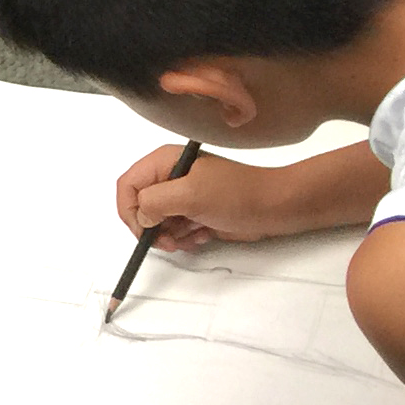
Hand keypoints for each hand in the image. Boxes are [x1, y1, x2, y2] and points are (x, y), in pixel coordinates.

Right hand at [116, 147, 306, 253]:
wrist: (276, 207)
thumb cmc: (237, 195)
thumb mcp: (190, 195)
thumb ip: (155, 202)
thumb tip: (142, 217)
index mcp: (165, 162)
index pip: (128, 185)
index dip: (129, 211)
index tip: (143, 232)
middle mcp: (170, 176)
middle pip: (140, 206)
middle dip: (151, 228)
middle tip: (169, 242)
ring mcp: (183, 195)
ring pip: (157, 222)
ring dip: (170, 235)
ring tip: (192, 237)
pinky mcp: (196, 211)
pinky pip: (176, 228)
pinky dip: (185, 237)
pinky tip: (202, 236)